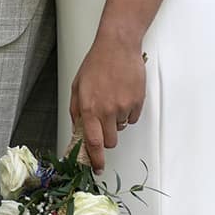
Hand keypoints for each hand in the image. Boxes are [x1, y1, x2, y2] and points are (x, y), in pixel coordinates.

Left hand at [70, 31, 145, 172]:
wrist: (118, 46)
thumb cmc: (97, 63)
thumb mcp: (77, 87)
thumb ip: (77, 111)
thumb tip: (78, 131)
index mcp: (89, 108)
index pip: (93, 143)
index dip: (95, 160)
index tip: (97, 168)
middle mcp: (107, 110)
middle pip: (110, 141)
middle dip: (107, 137)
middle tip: (104, 121)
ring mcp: (124, 107)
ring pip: (121, 128)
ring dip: (116, 120)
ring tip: (113, 98)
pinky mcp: (138, 102)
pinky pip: (132, 118)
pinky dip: (128, 111)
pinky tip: (123, 94)